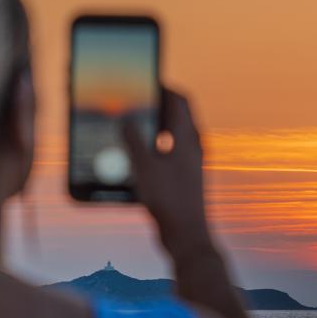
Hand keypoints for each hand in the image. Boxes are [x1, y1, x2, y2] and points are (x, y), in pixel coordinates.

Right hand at [122, 87, 216, 260]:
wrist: (187, 238)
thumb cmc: (169, 201)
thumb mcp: (144, 167)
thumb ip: (132, 140)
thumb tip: (124, 118)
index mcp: (187, 138)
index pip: (180, 100)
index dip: (164, 87)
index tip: (146, 79)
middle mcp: (192, 149)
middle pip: (176, 117)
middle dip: (156, 107)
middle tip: (135, 101)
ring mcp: (189, 165)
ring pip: (171, 137)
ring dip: (153, 129)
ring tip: (131, 127)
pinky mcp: (184, 181)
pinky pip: (168, 156)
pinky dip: (153, 150)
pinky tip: (135, 159)